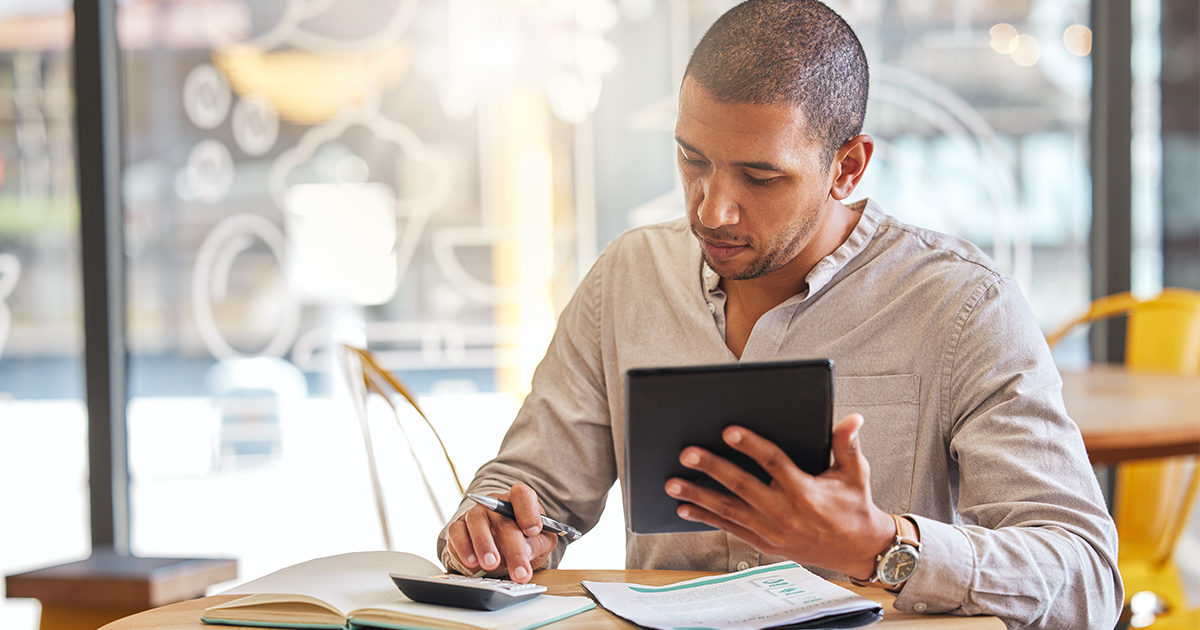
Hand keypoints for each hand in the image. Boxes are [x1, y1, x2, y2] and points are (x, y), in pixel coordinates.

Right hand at [445, 483, 558, 582]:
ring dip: (484, 545)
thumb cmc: (525, 540)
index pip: (522, 495)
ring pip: (476, 522)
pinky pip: (456, 532)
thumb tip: (526, 552)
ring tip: (491, 564)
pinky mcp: (459, 527)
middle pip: (502, 519)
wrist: (503, 550)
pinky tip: (472, 562)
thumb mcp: (540, 542)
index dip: (528, 512)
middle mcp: (495, 503)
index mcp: (519, 502)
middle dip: (512, 548)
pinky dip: (463, 548)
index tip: (533, 531)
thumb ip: (537, 545)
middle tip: (519, 572)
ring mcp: (475, 513)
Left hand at [664, 414, 895, 579]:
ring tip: (671, 482)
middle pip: (742, 486)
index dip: (750, 446)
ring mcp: (772, 532)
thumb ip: (846, 444)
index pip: (773, 463)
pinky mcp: (764, 544)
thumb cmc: (854, 504)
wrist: (857, 549)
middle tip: (686, 453)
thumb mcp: (856, 473)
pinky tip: (683, 506)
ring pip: (728, 510)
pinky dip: (705, 518)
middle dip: (712, 468)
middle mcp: (785, 513)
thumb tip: (852, 418)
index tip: (728, 430)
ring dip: (697, 495)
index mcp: (806, 491)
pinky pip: (730, 528)